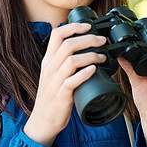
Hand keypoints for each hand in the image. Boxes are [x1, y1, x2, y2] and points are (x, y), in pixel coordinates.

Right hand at [24, 23, 106, 146]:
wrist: (43, 121)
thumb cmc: (53, 96)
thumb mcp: (54, 74)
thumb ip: (64, 61)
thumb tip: (85, 48)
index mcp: (48, 60)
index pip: (57, 35)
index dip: (73, 27)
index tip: (88, 26)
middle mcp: (50, 68)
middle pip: (68, 45)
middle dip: (88, 39)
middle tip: (102, 40)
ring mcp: (55, 81)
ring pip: (71, 61)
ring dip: (91, 56)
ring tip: (103, 56)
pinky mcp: (61, 95)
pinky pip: (72, 81)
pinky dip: (84, 74)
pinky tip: (94, 70)